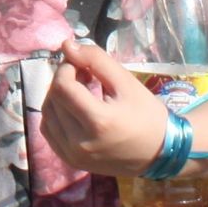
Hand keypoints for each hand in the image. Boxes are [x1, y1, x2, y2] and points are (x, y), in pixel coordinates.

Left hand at [40, 39, 166, 176]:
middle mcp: (80, 143)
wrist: (159, 153)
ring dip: (57, 96)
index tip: (82, 65)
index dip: (66, 68)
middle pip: (52, 99)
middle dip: (63, 80)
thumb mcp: (126, 82)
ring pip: (47, 114)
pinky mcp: (70, 161)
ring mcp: (73, 156)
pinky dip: (55, 115)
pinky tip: (73, 108)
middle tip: (83, 75)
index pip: (62, 86)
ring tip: (79, 91)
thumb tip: (66, 45)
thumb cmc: (146, 114)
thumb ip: (96, 59)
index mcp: (98, 122)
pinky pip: (49, 131)